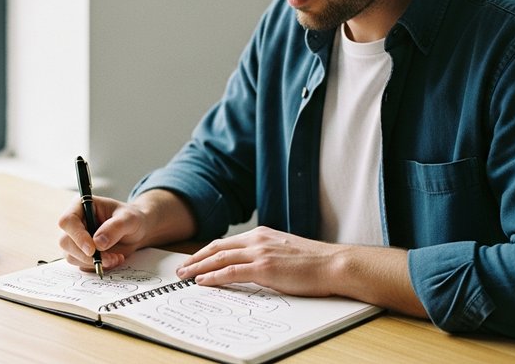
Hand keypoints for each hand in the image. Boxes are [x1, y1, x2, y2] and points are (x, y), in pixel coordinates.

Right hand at [57, 195, 147, 271]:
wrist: (135, 231)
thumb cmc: (130, 219)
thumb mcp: (129, 219)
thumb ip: (115, 227)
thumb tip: (98, 243)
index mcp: (81, 206)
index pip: (68, 221)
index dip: (77, 236)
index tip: (92, 250)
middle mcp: (75, 223)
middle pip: (65, 242)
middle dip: (87, 255)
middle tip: (109, 259)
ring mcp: (75, 239)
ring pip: (72, 256)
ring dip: (93, 262)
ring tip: (115, 258)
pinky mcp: (80, 253)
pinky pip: (81, 264)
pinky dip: (97, 266)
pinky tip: (112, 260)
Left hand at [175, 226, 344, 296]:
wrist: (334, 264)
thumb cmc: (314, 262)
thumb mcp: (285, 251)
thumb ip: (267, 253)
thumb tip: (254, 265)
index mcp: (262, 234)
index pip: (227, 242)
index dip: (206, 251)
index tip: (194, 260)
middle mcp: (258, 239)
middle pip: (217, 247)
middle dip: (196, 258)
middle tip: (181, 268)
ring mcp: (260, 252)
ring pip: (220, 258)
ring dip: (198, 267)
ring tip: (184, 276)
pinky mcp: (264, 267)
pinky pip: (231, 271)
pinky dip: (213, 276)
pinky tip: (202, 281)